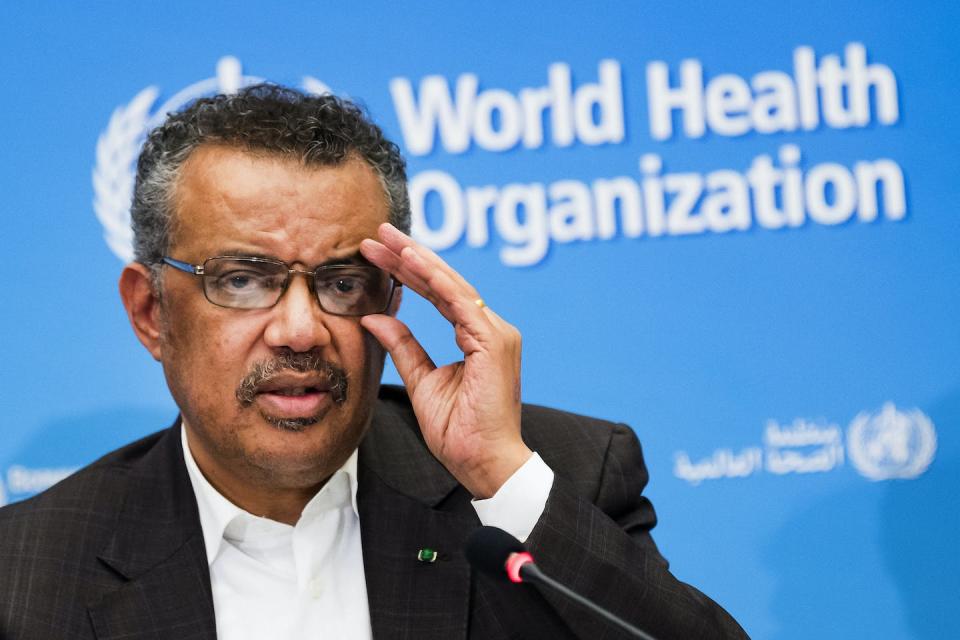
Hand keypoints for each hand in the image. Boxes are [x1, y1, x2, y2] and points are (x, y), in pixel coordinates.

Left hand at [360, 223, 530, 497]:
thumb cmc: (459, 432)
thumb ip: (403, 347)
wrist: (484, 463)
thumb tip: (375, 317)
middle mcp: (490, 328)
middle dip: (409, 256)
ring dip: (418, 260)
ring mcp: (496, 333)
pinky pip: (460, 303)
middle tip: (377, 233)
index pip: (438, 294)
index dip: (407, 273)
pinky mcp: (494, 342)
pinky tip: (412, 262)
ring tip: (389, 240)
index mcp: (477, 337)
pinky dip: (436, 280)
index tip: (377, 255)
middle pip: (444, 283)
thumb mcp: (421, 382)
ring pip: (452, 286)